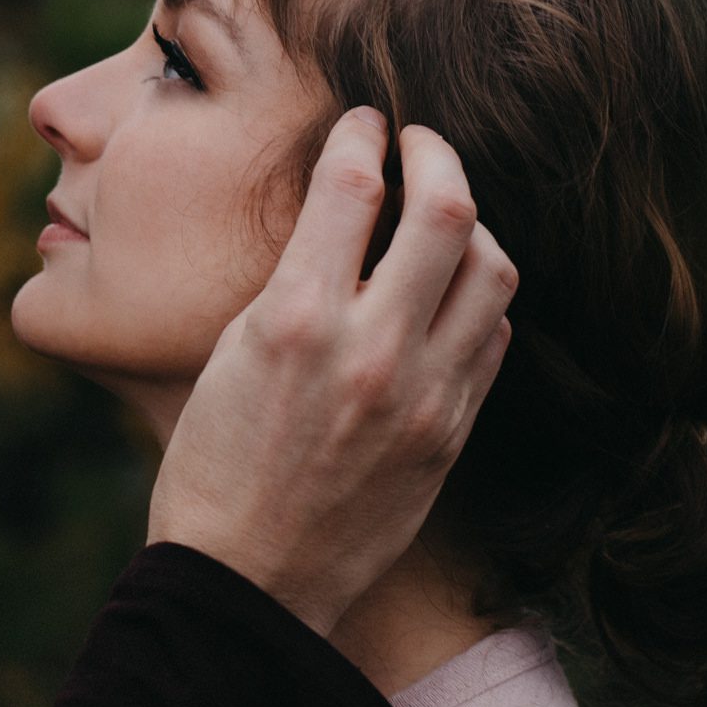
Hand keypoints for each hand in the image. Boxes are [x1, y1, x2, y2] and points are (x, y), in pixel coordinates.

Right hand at [147, 109, 517, 636]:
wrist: (246, 585)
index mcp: (297, 321)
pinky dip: (477, 297)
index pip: (354, 185)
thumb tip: (342, 215)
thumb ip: (296, 282)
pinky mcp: (451, 435)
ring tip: (441, 216)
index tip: (364, 121)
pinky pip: (493, 337)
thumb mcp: (231, 352)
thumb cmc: (213, 466)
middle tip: (419, 143)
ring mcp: (424, 396)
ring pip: (492, 270)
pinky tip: (446, 292)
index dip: (362, 134)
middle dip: (437, 154)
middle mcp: (372, 350)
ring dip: (470, 225)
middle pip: (449, 210)